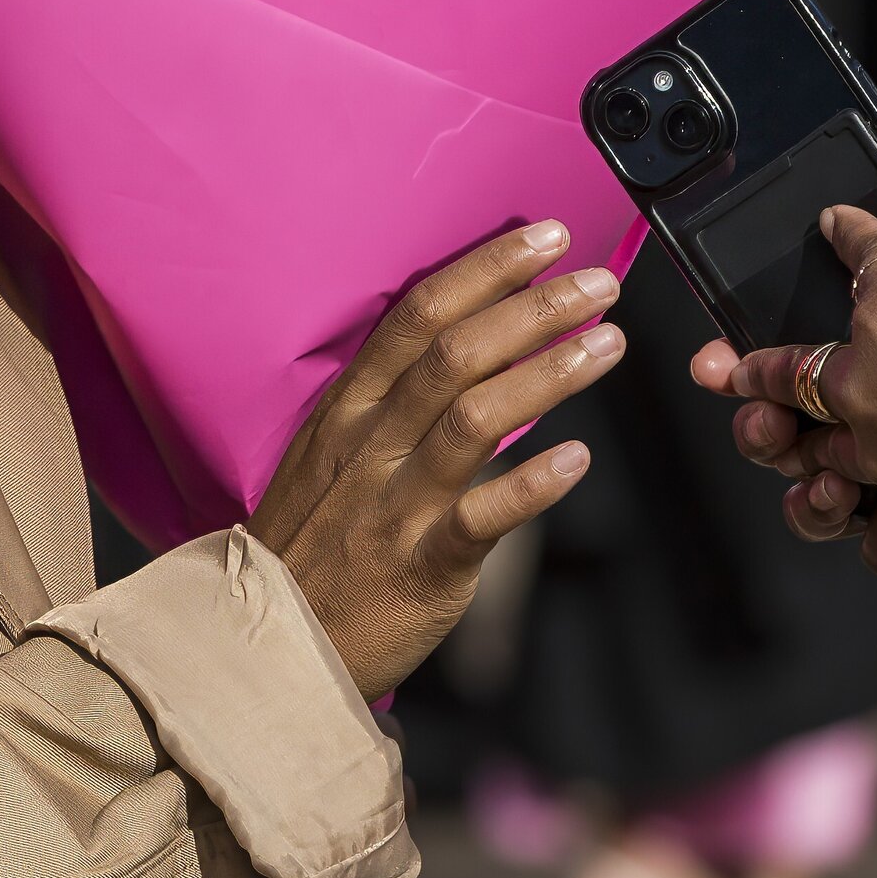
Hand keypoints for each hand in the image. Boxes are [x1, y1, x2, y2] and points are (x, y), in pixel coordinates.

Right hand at [253, 222, 624, 699]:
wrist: (270, 638)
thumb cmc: (312, 541)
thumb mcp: (330, 453)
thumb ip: (390, 403)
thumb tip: (469, 347)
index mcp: (349, 407)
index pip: (418, 315)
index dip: (484, 271)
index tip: (542, 239)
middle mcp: (371, 443)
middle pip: (454, 355)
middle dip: (531, 309)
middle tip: (595, 283)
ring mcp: (395, 503)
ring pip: (473, 420)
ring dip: (546, 374)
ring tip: (606, 344)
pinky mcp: (422, 565)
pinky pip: (481, 517)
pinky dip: (531, 484)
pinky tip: (578, 459)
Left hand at [695, 207, 876, 557]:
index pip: (870, 260)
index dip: (854, 236)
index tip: (834, 222)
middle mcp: (869, 381)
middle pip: (797, 369)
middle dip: (756, 366)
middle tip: (721, 367)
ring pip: (816, 449)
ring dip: (792, 445)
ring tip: (771, 438)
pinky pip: (868, 521)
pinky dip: (857, 519)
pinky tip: (851, 516)